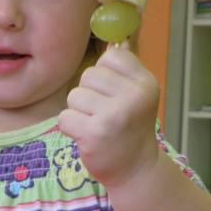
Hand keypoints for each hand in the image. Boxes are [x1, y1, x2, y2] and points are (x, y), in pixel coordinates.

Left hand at [58, 43, 159, 189]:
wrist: (136, 170)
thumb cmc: (130, 128)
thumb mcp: (137, 95)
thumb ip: (124, 70)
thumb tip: (113, 41)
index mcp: (146, 83)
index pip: (111, 56)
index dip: (104, 75)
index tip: (113, 95)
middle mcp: (134, 97)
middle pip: (88, 75)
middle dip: (89, 94)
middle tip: (104, 115)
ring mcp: (115, 116)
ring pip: (74, 95)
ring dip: (78, 112)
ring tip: (96, 125)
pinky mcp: (94, 134)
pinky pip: (65, 117)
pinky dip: (70, 127)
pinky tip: (87, 136)